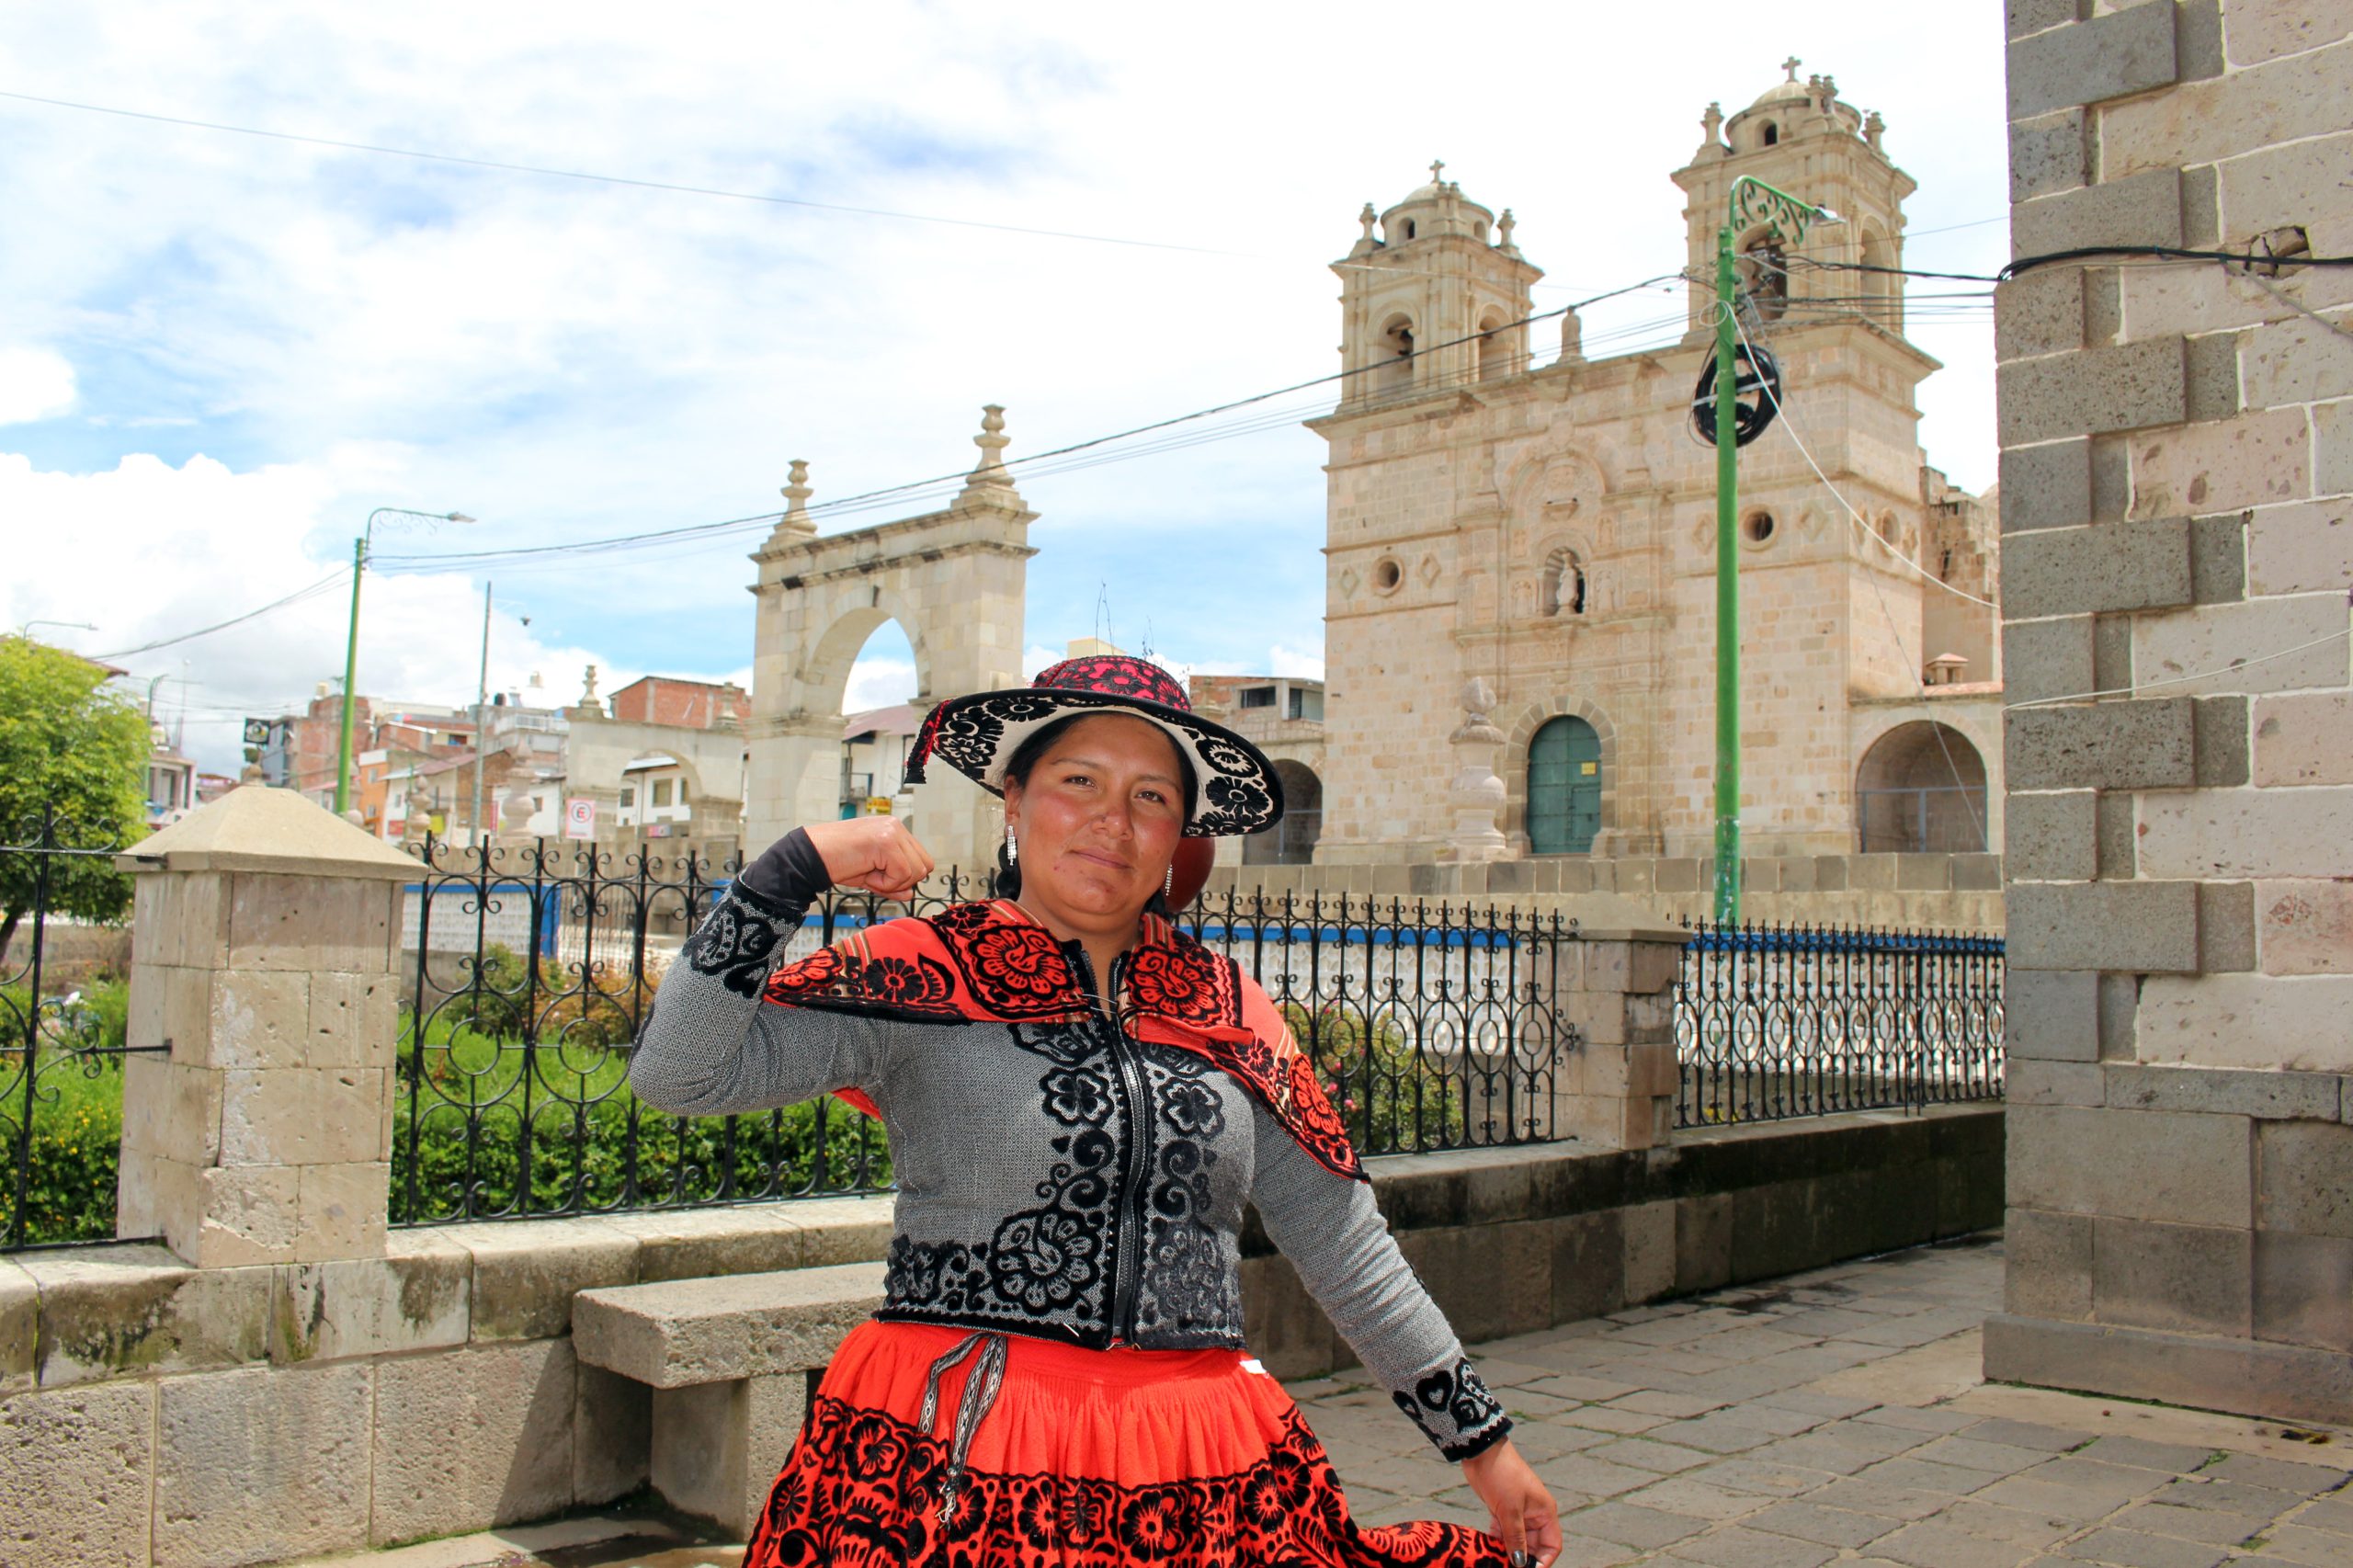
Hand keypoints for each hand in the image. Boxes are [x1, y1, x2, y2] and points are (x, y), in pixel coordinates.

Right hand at [801, 817, 934, 896]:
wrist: (810, 857)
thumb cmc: (837, 862)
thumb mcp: (871, 875)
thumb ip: (893, 883)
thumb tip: (911, 894)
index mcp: (893, 829)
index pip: (921, 859)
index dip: (904, 877)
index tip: (879, 877)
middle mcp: (895, 826)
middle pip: (924, 865)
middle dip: (903, 881)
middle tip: (875, 878)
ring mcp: (892, 831)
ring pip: (917, 871)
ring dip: (893, 882)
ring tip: (869, 873)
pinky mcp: (886, 841)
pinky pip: (902, 874)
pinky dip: (885, 883)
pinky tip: (866, 873)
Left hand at [1461, 1438, 1559, 1567]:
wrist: (1481, 1451)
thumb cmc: (1502, 1474)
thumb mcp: (1509, 1509)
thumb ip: (1515, 1537)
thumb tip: (1520, 1563)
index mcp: (1545, 1513)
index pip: (1552, 1546)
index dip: (1543, 1562)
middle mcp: (1534, 1515)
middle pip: (1534, 1547)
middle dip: (1522, 1560)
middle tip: (1507, 1567)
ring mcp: (1517, 1513)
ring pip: (1517, 1541)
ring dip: (1508, 1552)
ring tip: (1496, 1561)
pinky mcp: (1501, 1510)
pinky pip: (1503, 1533)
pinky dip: (1497, 1542)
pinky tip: (1488, 1549)